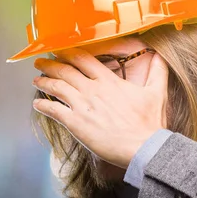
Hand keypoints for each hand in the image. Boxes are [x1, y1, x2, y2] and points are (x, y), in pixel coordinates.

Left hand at [32, 48, 167, 168]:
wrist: (144, 147)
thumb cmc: (151, 123)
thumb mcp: (158, 93)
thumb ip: (158, 71)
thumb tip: (160, 56)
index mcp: (109, 81)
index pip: (84, 59)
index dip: (69, 53)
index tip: (61, 51)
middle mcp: (92, 90)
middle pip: (65, 70)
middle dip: (50, 64)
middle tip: (41, 62)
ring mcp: (82, 106)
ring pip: (56, 87)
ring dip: (43, 81)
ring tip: (36, 80)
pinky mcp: (76, 123)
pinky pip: (53, 110)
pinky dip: (43, 105)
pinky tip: (37, 104)